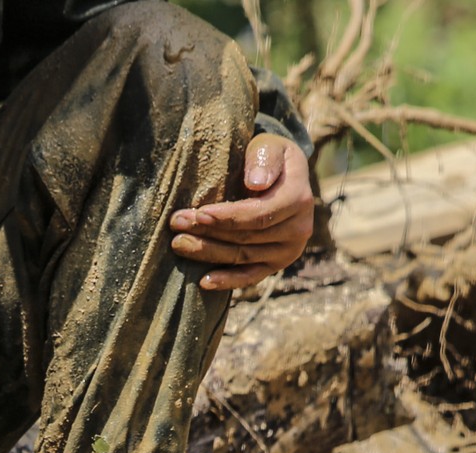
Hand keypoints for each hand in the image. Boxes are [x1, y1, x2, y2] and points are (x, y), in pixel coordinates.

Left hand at [169, 133, 313, 290]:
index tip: (199, 213)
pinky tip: (204, 283)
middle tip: (176, 225)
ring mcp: (288, 251)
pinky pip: (251, 276)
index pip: (259, 215)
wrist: (282, 175)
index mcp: (299, 199)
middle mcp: (299, 229)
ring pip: (243, 257)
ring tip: (179, 244)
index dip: (228, 217)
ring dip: (208, 253)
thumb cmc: (268, 157)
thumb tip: (256, 183)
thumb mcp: (269, 146)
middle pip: (247, 237)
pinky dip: (228, 281)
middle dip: (209, 232)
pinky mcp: (276, 265)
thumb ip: (264, 159)